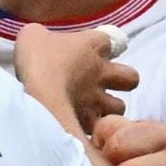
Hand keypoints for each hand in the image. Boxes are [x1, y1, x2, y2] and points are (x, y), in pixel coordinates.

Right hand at [14, 24, 137, 125]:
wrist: (38, 92)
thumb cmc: (37, 58)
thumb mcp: (33, 35)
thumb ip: (41, 36)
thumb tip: (39, 41)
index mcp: (93, 45)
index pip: (112, 40)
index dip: (104, 46)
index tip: (92, 50)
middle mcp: (102, 72)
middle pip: (132, 78)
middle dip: (122, 82)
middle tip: (102, 85)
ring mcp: (98, 99)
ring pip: (119, 107)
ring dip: (108, 109)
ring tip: (91, 110)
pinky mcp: (90, 122)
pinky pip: (99, 128)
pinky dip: (92, 129)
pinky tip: (78, 127)